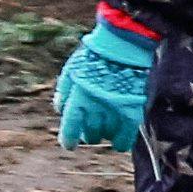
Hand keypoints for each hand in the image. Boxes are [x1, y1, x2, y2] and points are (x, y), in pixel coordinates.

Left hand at [54, 17, 157, 150]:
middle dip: (88, 133)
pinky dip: (121, 142)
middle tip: (90, 127)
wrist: (122, 47)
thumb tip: (60, 109)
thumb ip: (64, 93)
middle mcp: (95, 109)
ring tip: (105, 127)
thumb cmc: (94, 57)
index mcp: (78, 100)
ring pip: (106, 135)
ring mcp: (114, 111)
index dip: (68, 140)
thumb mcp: (70, 71)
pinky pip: (126, 136)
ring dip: (104, 133)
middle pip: (90, 134)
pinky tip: (119, 143)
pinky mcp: (132, 111)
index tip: (69, 144)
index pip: (70, 129)